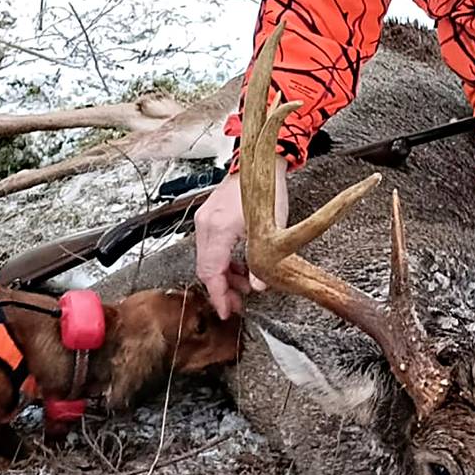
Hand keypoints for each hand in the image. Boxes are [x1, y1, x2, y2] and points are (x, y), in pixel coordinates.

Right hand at [194, 158, 289, 319]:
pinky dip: (222, 261)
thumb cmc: (266, 191)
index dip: (218, 296)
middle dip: (221, 289)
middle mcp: (205, 224)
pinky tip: (238, 266)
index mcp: (218, 229)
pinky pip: (209, 247)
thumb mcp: (270, 231)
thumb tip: (258, 288)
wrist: (260, 163)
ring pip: (207, 259)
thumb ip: (262, 262)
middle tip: (238, 303)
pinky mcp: (207, 217)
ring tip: (244, 285)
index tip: (226, 311)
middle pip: (205, 268)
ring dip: (223, 275)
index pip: (211, 272)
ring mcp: (203, 219)